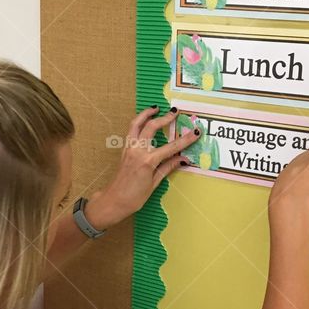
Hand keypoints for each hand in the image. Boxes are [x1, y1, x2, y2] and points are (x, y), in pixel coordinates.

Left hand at [87, 106, 199, 229]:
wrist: (113, 200)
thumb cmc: (134, 197)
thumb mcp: (154, 184)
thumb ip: (168, 167)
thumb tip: (183, 159)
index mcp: (147, 161)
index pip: (171, 147)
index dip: (185, 139)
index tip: (196, 132)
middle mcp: (137, 151)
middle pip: (152, 127)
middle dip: (165, 118)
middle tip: (175, 112)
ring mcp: (129, 148)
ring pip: (136, 124)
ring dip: (146, 114)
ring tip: (155, 108)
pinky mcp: (124, 150)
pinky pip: (131, 131)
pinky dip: (138, 122)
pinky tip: (144, 120)